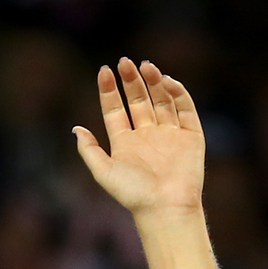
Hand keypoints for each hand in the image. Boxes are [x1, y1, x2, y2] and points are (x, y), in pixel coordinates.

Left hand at [73, 59, 204, 216]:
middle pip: (138, 100)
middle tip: (125, 62)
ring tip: (145, 66)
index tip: (105, 71)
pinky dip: (177, 93)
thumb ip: (89, 150)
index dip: (110, 90)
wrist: (165, 207)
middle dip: (131, 81)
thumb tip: (75, 129)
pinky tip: (166, 81)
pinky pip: (185, 109)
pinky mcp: (191, 136)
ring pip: (161, 101)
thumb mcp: (103, 172)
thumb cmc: (133, 194)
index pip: (115, 110)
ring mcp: (170, 135)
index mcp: (125, 143)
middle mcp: (147, 136)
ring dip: (153, 82)